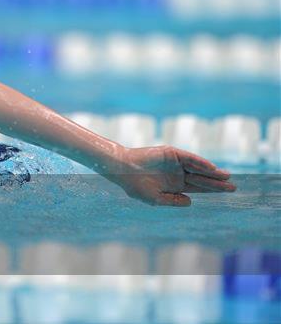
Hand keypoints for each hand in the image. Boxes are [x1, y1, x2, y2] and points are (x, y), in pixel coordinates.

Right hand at [110, 146, 235, 205]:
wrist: (122, 170)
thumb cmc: (135, 186)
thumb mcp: (154, 199)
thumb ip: (172, 200)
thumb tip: (190, 202)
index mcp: (174, 185)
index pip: (198, 188)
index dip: (212, 190)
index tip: (227, 192)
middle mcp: (177, 173)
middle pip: (201, 178)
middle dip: (216, 183)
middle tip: (233, 187)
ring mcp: (175, 163)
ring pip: (198, 168)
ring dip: (212, 172)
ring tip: (226, 177)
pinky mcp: (172, 153)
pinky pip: (189, 158)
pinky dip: (200, 162)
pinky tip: (211, 168)